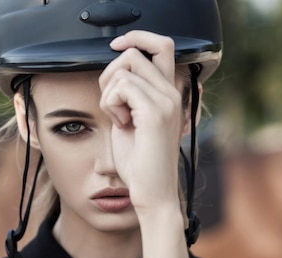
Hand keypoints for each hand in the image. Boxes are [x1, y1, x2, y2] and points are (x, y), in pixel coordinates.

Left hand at [98, 31, 185, 214]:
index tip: (114, 47)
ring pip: (124, 69)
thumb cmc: (140, 163)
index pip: (161, 45)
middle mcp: (172, 92)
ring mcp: (166, 101)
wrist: (153, 194)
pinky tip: (121, 124)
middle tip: (111, 103)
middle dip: (110, 74)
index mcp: (169, 93)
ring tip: (119, 119)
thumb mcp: (131, 121)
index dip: (136, 39)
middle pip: (135, 53)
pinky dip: (110, 104)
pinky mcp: (154, 112)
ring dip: (109, 94)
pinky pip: (121, 87)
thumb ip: (128, 95)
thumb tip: (112, 74)